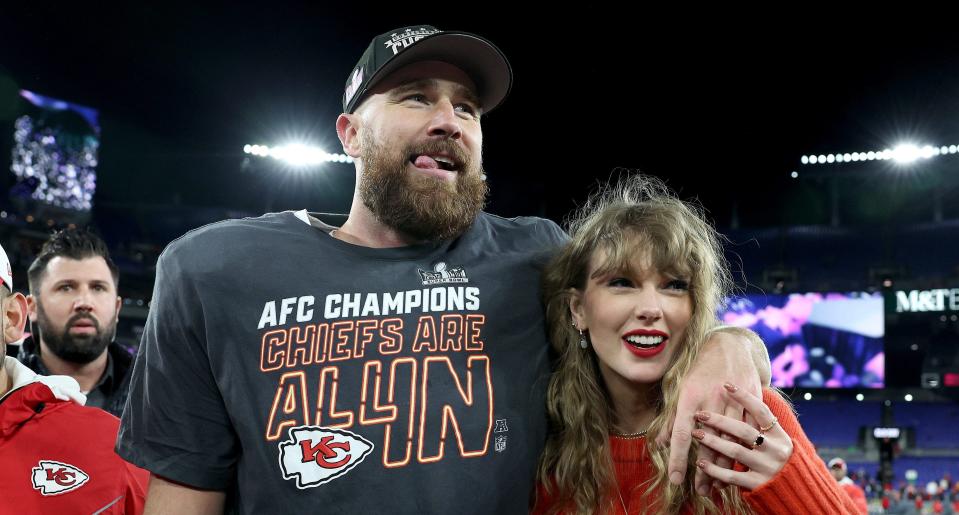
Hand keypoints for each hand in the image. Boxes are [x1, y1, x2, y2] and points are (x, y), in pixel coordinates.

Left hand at [657, 329, 764, 493]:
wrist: (730, 346)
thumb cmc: (700, 370)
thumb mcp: (681, 390)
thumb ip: (672, 419)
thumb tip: (660, 444)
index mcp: (690, 397)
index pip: (681, 434)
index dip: (678, 459)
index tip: (676, 480)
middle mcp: (711, 400)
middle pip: (708, 442)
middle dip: (705, 470)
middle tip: (701, 491)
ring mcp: (733, 400)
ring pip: (731, 440)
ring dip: (725, 465)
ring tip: (719, 484)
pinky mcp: (751, 400)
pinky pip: (750, 431)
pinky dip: (746, 449)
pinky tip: (741, 465)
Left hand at [692, 383, 792, 490]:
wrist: (797, 493)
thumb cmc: (777, 460)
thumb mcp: (776, 441)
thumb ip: (760, 426)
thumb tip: (737, 402)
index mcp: (780, 435)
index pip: (761, 411)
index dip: (744, 397)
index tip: (726, 384)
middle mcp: (776, 450)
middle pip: (743, 431)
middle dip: (719, 421)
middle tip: (700, 414)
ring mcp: (767, 467)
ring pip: (735, 451)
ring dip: (713, 442)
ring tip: (696, 434)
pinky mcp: (758, 484)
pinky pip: (732, 476)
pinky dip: (714, 469)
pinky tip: (701, 463)